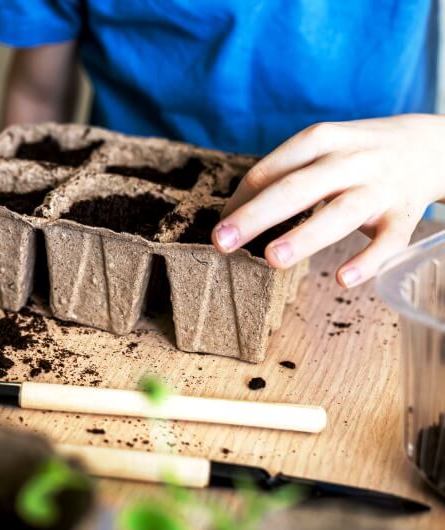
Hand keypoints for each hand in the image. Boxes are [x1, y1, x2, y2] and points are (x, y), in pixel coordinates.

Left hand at [212, 115, 444, 287]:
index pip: (270, 171)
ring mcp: (377, 189)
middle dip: (255, 216)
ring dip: (305, 236)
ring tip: (272, 259)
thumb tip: (233, 214)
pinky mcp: (403, 216)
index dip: (239, 200)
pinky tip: (342, 278)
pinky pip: (386, 242)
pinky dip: (367, 261)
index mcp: (320, 140)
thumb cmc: (356, 152)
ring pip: (339, 214)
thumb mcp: (322, 146)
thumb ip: (284, 173)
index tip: (218, 227)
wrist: (431, 145)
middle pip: (296, 189)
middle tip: (221, 241)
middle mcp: (348, 161)